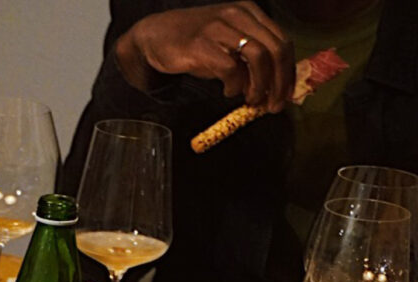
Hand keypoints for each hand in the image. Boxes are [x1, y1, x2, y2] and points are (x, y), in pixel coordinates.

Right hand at [116, 2, 293, 111]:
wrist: (156, 35)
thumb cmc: (194, 44)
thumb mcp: (226, 44)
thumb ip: (248, 59)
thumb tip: (270, 86)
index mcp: (249, 12)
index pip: (282, 41)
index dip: (288, 71)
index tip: (286, 95)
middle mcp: (238, 15)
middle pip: (275, 49)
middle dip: (279, 82)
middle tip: (273, 105)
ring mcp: (220, 28)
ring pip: (257, 56)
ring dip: (259, 85)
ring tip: (250, 100)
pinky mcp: (201, 44)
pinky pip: (229, 67)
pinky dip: (234, 85)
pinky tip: (228, 92)